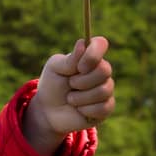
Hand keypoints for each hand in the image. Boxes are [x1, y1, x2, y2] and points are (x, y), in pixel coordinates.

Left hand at [23, 36, 114, 151]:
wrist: (49, 111)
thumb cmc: (52, 86)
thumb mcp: (55, 69)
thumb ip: (69, 59)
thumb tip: (82, 44)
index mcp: (89, 57)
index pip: (101, 44)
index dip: (92, 55)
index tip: (79, 67)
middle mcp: (101, 71)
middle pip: (105, 70)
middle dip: (82, 81)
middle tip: (70, 85)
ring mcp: (106, 89)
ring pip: (104, 90)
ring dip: (81, 97)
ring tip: (71, 98)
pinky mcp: (106, 107)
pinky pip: (104, 107)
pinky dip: (86, 110)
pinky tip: (79, 109)